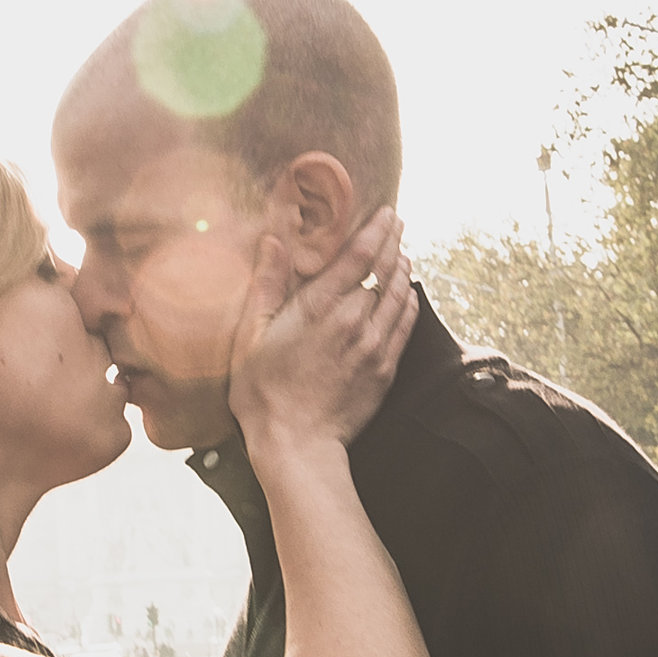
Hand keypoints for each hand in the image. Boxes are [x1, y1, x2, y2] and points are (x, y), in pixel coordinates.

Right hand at [227, 206, 414, 449]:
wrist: (296, 443)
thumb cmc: (262, 392)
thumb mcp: (249, 336)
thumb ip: (266, 285)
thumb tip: (273, 241)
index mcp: (318, 307)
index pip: (358, 256)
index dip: (376, 230)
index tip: (387, 213)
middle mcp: (352, 320)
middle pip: (384, 271)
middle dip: (393, 243)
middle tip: (399, 224)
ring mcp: (373, 345)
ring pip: (398, 295)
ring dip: (403, 270)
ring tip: (403, 254)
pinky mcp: (384, 369)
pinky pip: (405, 326)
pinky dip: (409, 304)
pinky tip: (408, 293)